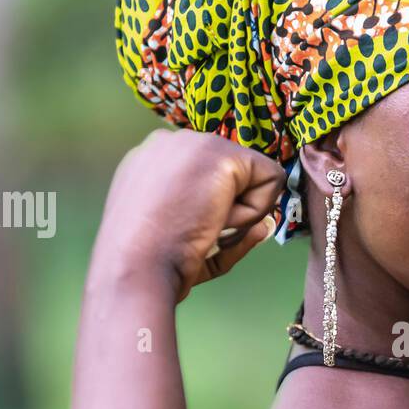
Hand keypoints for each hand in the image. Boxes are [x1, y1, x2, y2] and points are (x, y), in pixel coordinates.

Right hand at [92, 128, 285, 302]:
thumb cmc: (154, 262)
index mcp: (152, 161)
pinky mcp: (219, 154)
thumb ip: (224, 229)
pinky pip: (271, 179)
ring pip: (252, 174)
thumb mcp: (184, 239)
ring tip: (203, 225)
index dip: (215, 205)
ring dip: (240, 211)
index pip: (208, 174)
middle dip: (229, 208)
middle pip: (232, 172)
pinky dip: (255, 210)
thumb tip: (264, 227)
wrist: (137, 266)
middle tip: (197, 231)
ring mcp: (193, 143)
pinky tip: (219, 220)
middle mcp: (170, 142)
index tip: (191, 227)